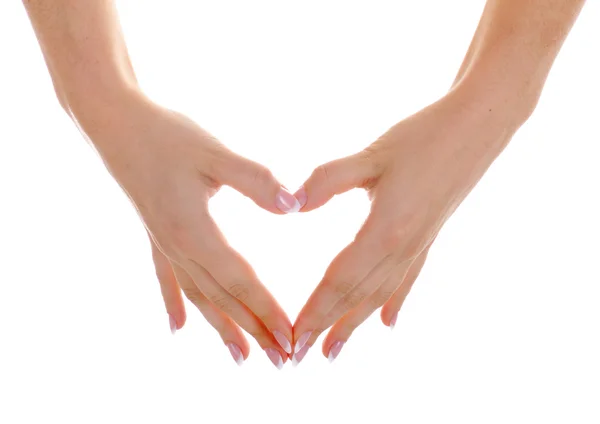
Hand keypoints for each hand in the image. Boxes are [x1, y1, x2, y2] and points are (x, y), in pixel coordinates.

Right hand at [79, 91, 299, 367]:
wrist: (115, 123)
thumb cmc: (166, 135)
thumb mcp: (213, 152)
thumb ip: (255, 180)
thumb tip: (294, 206)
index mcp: (194, 231)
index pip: (240, 281)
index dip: (266, 310)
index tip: (290, 337)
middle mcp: (177, 247)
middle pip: (222, 298)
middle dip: (254, 330)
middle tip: (281, 360)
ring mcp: (164, 244)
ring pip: (198, 296)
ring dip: (222, 327)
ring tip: (241, 357)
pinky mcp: (155, 234)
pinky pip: (167, 280)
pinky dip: (174, 304)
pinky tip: (177, 328)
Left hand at [291, 89, 520, 363]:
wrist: (478, 127)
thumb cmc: (423, 136)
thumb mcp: (372, 155)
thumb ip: (330, 179)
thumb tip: (291, 204)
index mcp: (385, 231)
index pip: (340, 282)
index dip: (315, 311)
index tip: (293, 338)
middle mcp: (403, 248)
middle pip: (357, 297)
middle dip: (326, 327)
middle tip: (298, 356)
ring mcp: (418, 246)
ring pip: (380, 296)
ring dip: (354, 324)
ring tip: (334, 351)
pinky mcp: (428, 237)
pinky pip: (407, 280)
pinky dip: (394, 303)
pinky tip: (389, 324)